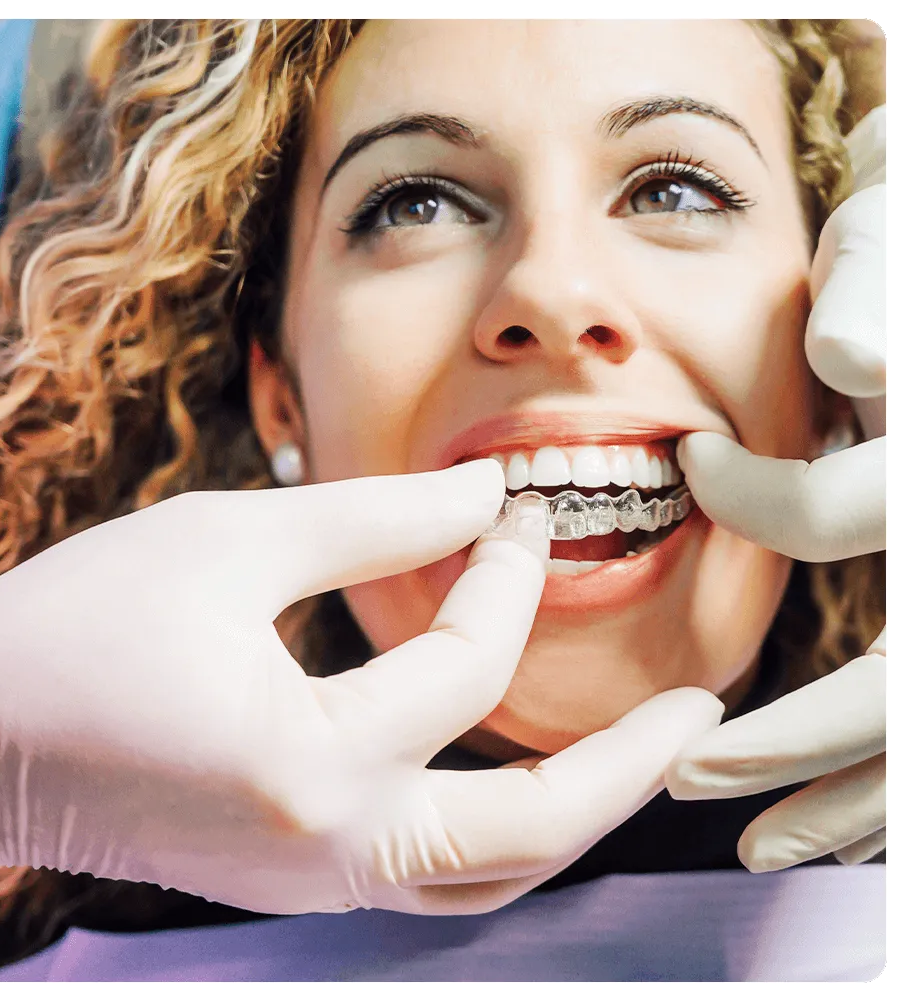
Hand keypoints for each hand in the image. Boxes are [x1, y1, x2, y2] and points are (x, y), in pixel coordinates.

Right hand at [0, 460, 722, 914]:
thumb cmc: (73, 630)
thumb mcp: (226, 540)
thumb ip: (370, 519)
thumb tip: (480, 497)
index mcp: (308, 761)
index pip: (461, 663)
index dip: (501, 571)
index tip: (514, 507)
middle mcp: (326, 849)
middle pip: (527, 835)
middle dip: (628, 768)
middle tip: (699, 714)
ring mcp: (312, 881)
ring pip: (488, 878)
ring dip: (574, 813)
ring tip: (638, 753)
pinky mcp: (294, 878)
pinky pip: (432, 873)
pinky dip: (498, 825)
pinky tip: (521, 767)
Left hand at [665, 108, 886, 872]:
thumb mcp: (894, 246)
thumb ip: (880, 296)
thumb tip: (845, 360)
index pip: (846, 511)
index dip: (755, 498)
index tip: (687, 463)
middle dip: (801, 739)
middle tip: (695, 776)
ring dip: (848, 800)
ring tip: (758, 846)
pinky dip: (886, 789)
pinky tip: (833, 830)